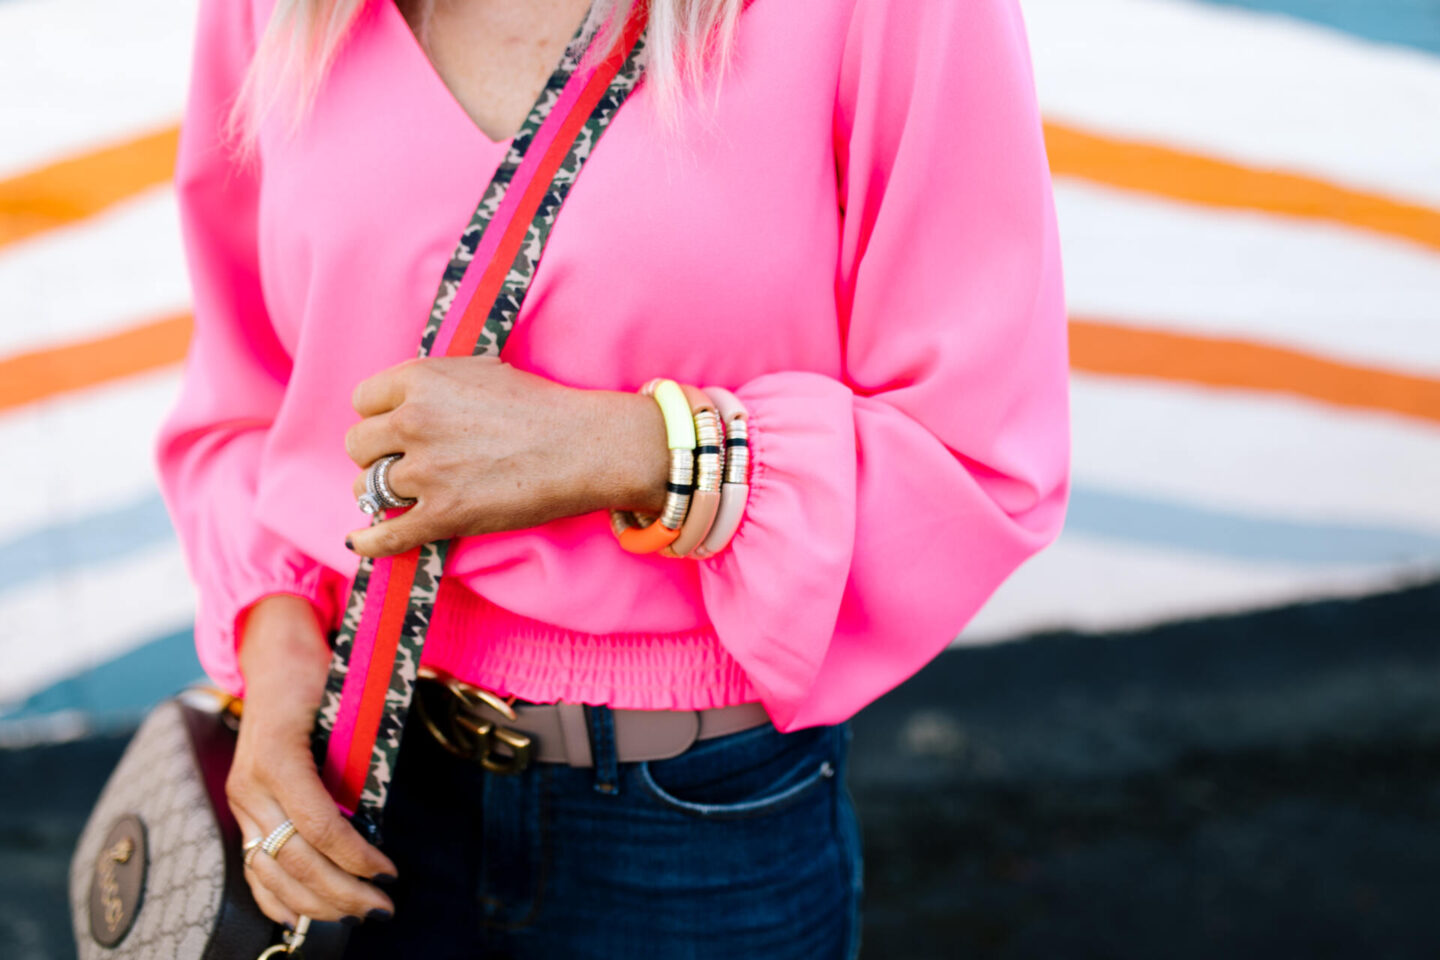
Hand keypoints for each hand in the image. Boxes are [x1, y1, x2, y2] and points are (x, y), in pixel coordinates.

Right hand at [228, 595, 398, 926]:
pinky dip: (275, 897)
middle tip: (382, 908)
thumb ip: (357, 755)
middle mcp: (250, 784)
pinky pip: (253, 865)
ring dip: (315, 902)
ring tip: (356, 914)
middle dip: (342, 891)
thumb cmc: (318, 676)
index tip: (390, 873)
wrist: (276, 658)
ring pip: (271, 871)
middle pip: (295, 858)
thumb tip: (377, 810)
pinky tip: (298, 919)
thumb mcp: (345, 704)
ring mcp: (241, 800)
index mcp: (277, 756)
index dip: (355, 856)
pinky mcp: (242, 809)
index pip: (317, 825)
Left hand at [342, 356, 669, 557]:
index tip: (393, 428)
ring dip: (381, 493)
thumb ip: (436, 382)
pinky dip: (370, 541)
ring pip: (368, 488)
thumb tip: (407, 399)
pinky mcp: (442, 515)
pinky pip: (387, 534)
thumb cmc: (541, 406)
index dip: (379, 416)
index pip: (364, 400)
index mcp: (421, 380)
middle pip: (358, 444)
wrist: (583, 446)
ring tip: (401, 495)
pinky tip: (358, 541)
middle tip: (401, 462)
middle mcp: (414, 421)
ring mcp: (426, 471)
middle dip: (377, 454)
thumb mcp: (481, 370)